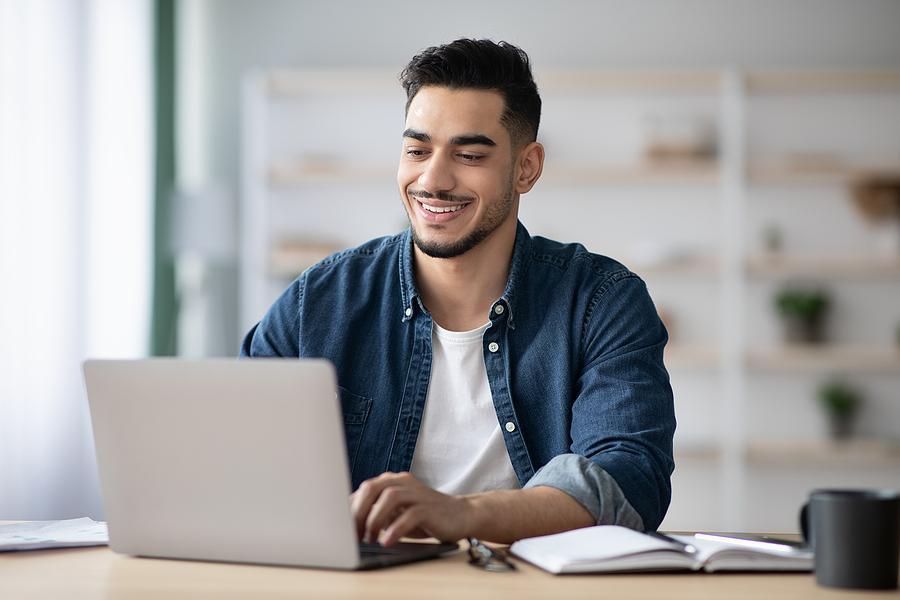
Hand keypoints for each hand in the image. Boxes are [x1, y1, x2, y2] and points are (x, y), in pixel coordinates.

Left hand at [350, 471, 472, 546]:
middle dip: (359, 512)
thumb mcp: (396, 514)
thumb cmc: (424, 516)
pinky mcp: (430, 507)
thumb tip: (350, 526)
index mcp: (392, 481)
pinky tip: (388, 541)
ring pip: (389, 498)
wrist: (460, 515)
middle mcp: (402, 482)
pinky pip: (410, 515)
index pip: (363, 489)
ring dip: (375, 520)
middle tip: (354, 534)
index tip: (343, 529)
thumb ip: (376, 513)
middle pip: (372, 488)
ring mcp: (417, 493)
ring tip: (371, 539)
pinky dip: (396, 529)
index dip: (350, 509)